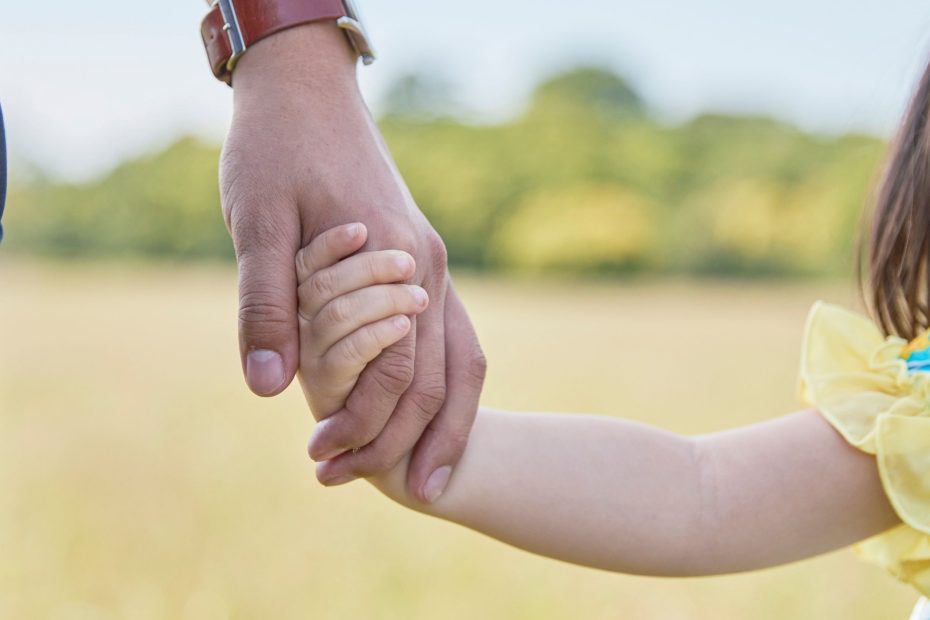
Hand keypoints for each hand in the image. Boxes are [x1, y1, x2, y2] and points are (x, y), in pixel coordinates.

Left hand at [218, 23, 486, 501]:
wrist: (306, 89)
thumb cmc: (276, 149)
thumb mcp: (257, 222)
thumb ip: (266, 304)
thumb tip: (268, 389)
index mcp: (391, 259)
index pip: (395, 369)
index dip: (362, 424)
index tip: (320, 461)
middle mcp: (426, 268)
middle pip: (441, 376)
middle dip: (410, 441)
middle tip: (375, 489)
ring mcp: (433, 264)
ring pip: (464, 360)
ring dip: (448, 424)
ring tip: (429, 481)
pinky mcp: (423, 261)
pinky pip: (456, 337)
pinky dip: (449, 386)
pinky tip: (430, 414)